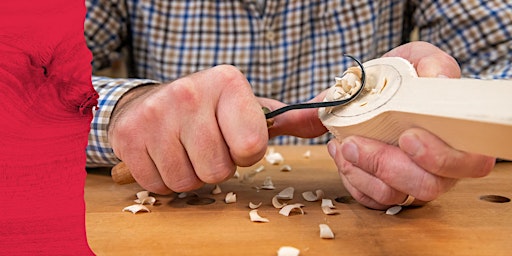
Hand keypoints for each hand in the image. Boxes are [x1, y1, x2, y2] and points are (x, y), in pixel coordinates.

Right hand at [108, 65, 268, 193]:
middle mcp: (190, 92)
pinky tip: (164, 154)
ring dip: (191, 174)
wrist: (151, 99)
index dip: (246, 154)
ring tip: (185, 149)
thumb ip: (284, 118)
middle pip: (218, 170)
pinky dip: (165, 179)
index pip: (252, 146)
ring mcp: (155, 114)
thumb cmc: (207, 109)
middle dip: (216, 166)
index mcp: (227, 82)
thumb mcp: (245, 105)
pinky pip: (159, 185)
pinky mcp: (129, 136)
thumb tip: (322, 117)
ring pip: (187, 182)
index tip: (235, 141)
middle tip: (206, 146)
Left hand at [327, 42, 495, 208]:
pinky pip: (370, 198)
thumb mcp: (419, 58)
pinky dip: (351, 178)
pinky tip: (341, 153)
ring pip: (392, 195)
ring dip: (361, 172)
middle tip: (355, 143)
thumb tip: (438, 78)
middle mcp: (440, 168)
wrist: (377, 85)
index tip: (407, 137)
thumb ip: (433, 64)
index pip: (468, 164)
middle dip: (386, 166)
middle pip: (426, 186)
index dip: (438, 157)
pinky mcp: (385, 188)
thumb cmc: (406, 75)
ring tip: (342, 144)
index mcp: (459, 138)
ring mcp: (411, 181)